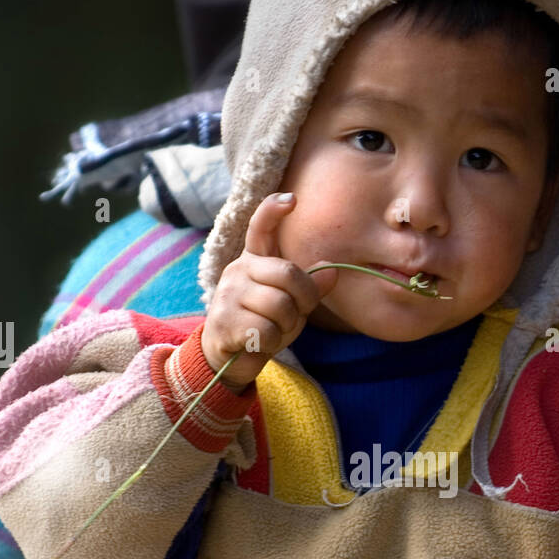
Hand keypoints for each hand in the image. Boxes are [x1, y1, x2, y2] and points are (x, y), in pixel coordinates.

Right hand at [201, 192, 337, 391]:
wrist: (228, 358)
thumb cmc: (262, 324)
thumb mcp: (292, 304)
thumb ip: (310, 287)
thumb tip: (333, 270)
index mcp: (254, 260)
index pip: (261, 227)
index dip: (274, 211)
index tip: (292, 199)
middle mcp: (238, 270)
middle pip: (288, 273)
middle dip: (305, 299)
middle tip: (298, 314)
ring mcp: (228, 294)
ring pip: (280, 305)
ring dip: (286, 326)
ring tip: (273, 330)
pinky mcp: (224, 321)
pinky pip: (266, 330)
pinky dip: (271, 342)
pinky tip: (259, 343)